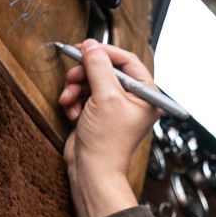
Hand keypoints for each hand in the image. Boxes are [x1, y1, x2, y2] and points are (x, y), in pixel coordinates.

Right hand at [57, 39, 158, 216]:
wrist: (92, 171)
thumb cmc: (107, 142)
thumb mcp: (105, 97)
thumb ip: (98, 67)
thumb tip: (92, 45)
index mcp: (146, 94)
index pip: (127, 61)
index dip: (105, 52)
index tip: (86, 47)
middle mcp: (133, 99)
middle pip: (106, 70)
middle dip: (85, 73)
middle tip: (72, 76)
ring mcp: (115, 107)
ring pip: (91, 82)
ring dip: (76, 89)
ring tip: (70, 100)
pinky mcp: (98, 114)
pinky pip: (83, 95)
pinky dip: (74, 101)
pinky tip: (73, 113)